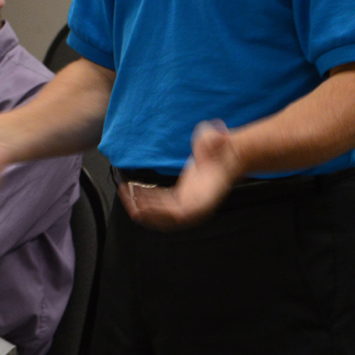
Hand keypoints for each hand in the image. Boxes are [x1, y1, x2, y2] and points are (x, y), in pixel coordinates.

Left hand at [119, 121, 241, 230]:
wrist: (229, 155)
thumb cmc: (223, 150)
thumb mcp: (218, 141)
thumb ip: (213, 140)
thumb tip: (216, 136)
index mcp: (204, 199)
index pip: (180, 214)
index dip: (160, 213)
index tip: (142, 207)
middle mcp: (196, 207)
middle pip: (166, 219)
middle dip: (145, 210)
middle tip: (127, 197)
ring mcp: (188, 205)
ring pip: (161, 214)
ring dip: (142, 206)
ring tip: (125, 192)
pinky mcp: (182, 199)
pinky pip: (162, 206)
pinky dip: (147, 200)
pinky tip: (135, 189)